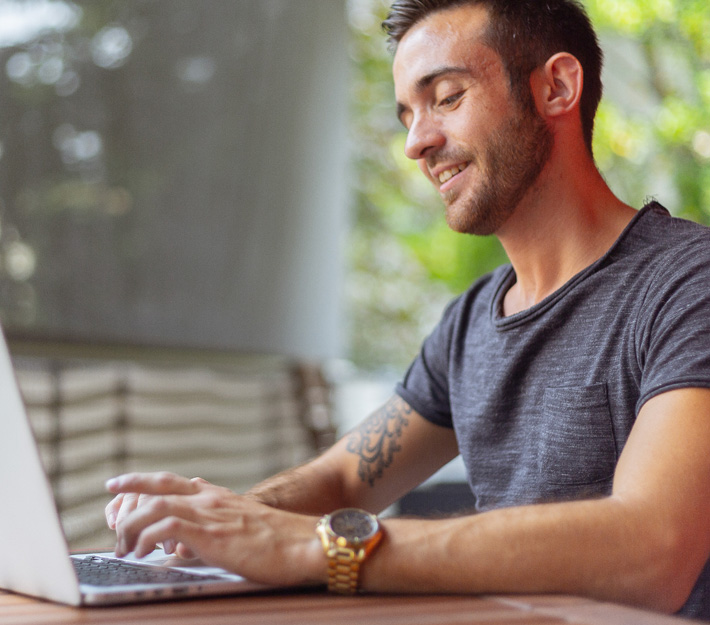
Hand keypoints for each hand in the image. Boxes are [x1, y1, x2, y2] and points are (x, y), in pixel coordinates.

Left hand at [105, 472, 324, 586]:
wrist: (306, 544)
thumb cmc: (282, 542)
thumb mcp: (246, 526)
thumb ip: (221, 524)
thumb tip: (197, 537)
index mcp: (219, 496)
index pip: (174, 482)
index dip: (143, 482)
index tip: (120, 484)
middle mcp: (211, 499)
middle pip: (159, 487)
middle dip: (128, 493)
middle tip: (110, 517)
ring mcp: (210, 514)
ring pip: (156, 507)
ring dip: (132, 526)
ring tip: (124, 547)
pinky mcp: (210, 534)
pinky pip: (165, 528)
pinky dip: (147, 538)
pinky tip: (144, 553)